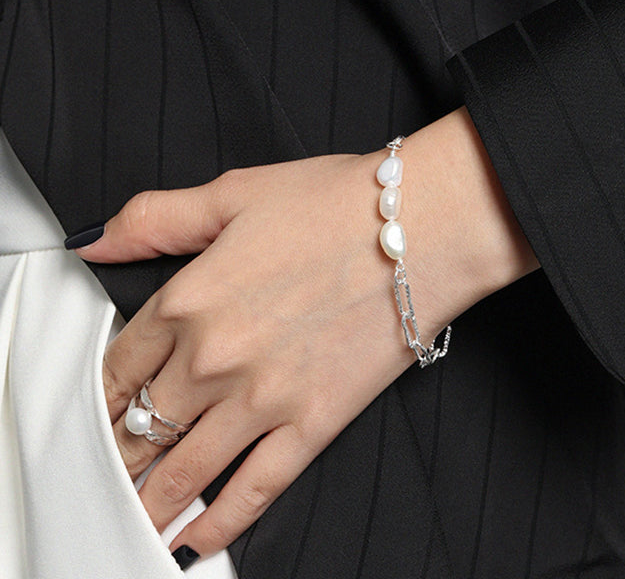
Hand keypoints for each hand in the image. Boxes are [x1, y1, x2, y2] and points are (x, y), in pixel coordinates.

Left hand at [72, 107, 538, 558]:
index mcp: (188, 299)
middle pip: (143, 424)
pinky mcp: (312, 424)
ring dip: (151, 501)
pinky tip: (198, 538)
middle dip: (119, 453)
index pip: (118, 366)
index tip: (97, 414)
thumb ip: (155, 218)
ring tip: (134, 520)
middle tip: (110, 471)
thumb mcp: (234, 194)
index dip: (101, 396)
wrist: (421, 228)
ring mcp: (262, 398)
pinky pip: (253, 488)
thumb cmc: (335, 205)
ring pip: (185, 469)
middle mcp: (214, 358)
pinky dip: (220, 520)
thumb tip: (97, 241)